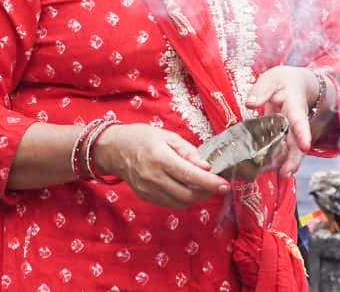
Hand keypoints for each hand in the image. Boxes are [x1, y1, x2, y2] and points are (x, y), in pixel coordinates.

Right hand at [91, 124, 227, 208]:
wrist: (114, 149)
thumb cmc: (142, 138)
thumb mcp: (168, 136)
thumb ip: (188, 151)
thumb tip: (206, 167)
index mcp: (160, 158)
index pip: (190, 175)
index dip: (210, 182)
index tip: (225, 185)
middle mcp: (153, 177)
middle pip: (187, 194)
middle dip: (206, 193)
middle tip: (218, 186)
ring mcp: (148, 190)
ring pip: (179, 203)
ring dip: (196, 198)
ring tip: (205, 187)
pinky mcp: (145, 197)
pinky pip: (169, 203)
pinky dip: (183, 199)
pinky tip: (188, 189)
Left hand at [246, 66, 320, 175]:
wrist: (298, 84)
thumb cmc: (285, 81)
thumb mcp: (273, 78)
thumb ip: (261, 90)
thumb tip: (250, 103)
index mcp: (295, 106)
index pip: (300, 120)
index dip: (303, 133)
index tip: (305, 146)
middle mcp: (296, 122)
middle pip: (298, 141)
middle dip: (295, 158)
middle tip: (287, 172)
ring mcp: (291, 131)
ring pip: (292, 149)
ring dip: (289, 163)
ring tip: (283, 176)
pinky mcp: (285, 136)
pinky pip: (284, 150)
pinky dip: (280, 161)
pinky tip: (274, 171)